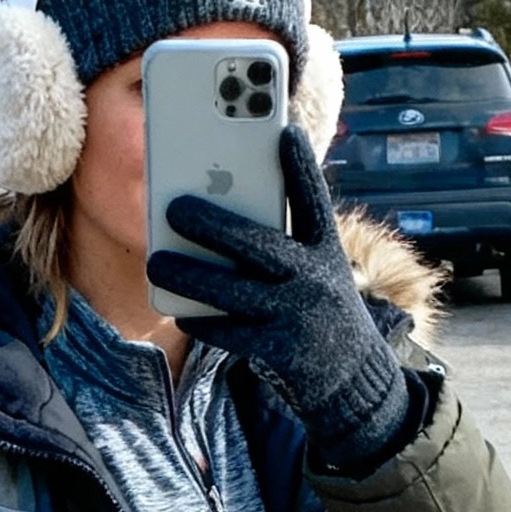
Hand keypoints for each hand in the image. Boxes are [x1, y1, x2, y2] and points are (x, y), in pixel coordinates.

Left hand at [147, 124, 412, 477]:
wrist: (354, 379)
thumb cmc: (320, 310)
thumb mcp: (319, 269)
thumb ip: (286, 239)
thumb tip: (225, 209)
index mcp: (325, 249)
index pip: (314, 201)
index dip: (301, 167)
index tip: (284, 132)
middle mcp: (314, 278)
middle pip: (259, 244)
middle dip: (213, 224)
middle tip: (173, 207)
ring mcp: (296, 316)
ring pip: (234, 291)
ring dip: (191, 276)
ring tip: (156, 263)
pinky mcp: (281, 352)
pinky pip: (232, 333)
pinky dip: (204, 322)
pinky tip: (180, 311)